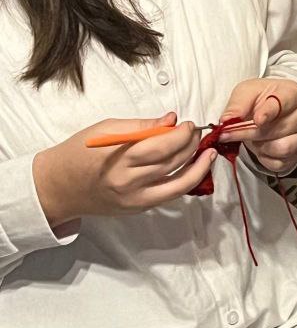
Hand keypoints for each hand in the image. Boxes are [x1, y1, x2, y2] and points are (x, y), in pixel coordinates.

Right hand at [34, 112, 216, 225]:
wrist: (58, 187)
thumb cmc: (79, 152)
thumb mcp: (105, 129)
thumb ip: (141, 125)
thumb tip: (171, 119)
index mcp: (118, 158)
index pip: (161, 146)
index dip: (181, 134)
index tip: (188, 124)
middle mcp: (128, 181)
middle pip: (172, 163)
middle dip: (191, 145)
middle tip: (196, 132)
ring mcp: (134, 198)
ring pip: (178, 183)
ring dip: (198, 167)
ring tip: (208, 152)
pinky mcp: (138, 208)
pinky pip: (170, 195)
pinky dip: (187, 181)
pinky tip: (196, 168)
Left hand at [218, 78, 296, 173]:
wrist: (275, 108)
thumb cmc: (263, 98)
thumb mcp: (247, 92)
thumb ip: (238, 104)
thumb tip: (226, 120)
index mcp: (293, 94)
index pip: (283, 103)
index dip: (269, 113)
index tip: (256, 120)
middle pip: (278, 129)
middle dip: (249, 133)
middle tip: (228, 134)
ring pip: (281, 148)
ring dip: (260, 146)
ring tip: (252, 138)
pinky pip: (280, 163)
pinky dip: (265, 158)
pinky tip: (261, 147)